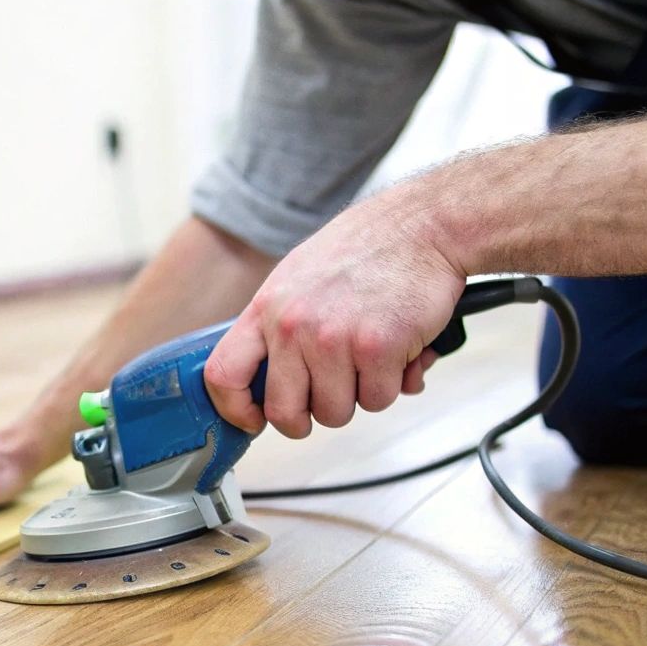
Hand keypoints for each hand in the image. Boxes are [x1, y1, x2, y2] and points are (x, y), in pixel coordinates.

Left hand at [204, 205, 465, 437]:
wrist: (423, 225)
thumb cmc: (366, 248)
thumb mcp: (298, 276)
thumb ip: (279, 325)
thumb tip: (270, 379)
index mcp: (267, 307)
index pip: (223, 374)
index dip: (234, 409)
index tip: (254, 420)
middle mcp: (292, 324)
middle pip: (284, 411)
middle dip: (308, 418)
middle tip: (329, 400)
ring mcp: (332, 339)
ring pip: (336, 413)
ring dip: (359, 395)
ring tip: (372, 356)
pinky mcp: (376, 349)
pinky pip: (379, 399)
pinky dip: (394, 383)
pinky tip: (400, 351)